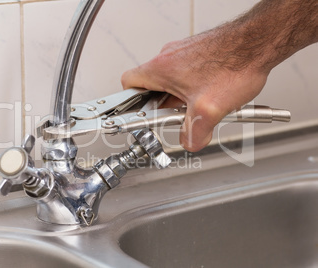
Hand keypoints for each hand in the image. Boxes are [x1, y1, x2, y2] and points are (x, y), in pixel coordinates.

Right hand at [121, 32, 267, 151]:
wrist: (258, 43)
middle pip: (152, 87)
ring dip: (182, 98)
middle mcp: (168, 57)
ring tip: (201, 105)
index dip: (130, 102)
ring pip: (171, 82)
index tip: (139, 113)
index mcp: (161, 68)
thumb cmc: (235, 64)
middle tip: (178, 116)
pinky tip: (211, 95)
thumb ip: (194, 134)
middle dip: (165, 106)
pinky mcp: (196, 53)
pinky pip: (187, 74)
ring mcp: (182, 53)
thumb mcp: (209, 110)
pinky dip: (194, 88)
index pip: (129, 84)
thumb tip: (189, 141)